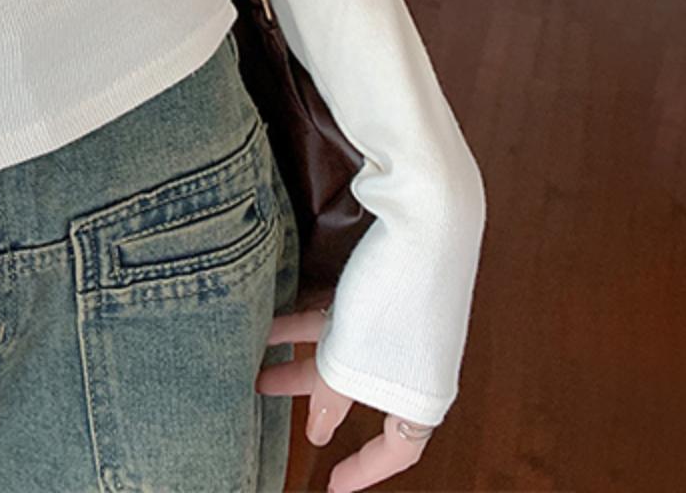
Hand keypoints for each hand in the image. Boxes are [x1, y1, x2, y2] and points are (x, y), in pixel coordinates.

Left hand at [254, 306, 436, 491]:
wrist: (428, 219)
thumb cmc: (397, 299)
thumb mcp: (353, 361)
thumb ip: (332, 397)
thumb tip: (317, 428)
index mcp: (421, 395)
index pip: (398, 449)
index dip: (365, 471)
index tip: (333, 484)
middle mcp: (414, 363)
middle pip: (358, 393)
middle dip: (307, 395)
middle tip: (267, 392)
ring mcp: (402, 325)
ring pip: (344, 350)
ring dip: (299, 354)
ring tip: (257, 355)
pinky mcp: (390, 289)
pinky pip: (342, 318)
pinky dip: (307, 322)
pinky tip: (272, 320)